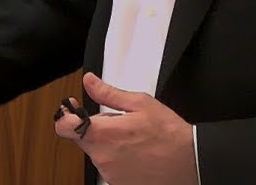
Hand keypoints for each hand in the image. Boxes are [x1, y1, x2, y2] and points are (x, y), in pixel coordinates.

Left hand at [54, 72, 197, 184]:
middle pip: (82, 139)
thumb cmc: (169, 134)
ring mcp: (110, 174)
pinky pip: (109, 168)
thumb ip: (108, 94)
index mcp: (103, 134)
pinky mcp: (119, 184)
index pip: (64, 126)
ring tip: (132, 140)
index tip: (73, 110)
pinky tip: (136, 154)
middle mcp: (102, 157)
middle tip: (118, 123)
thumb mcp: (140, 103)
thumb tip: (89, 82)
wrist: (191, 162)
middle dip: (95, 129)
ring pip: (97, 153)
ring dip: (108, 145)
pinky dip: (118, 160)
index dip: (66, 116)